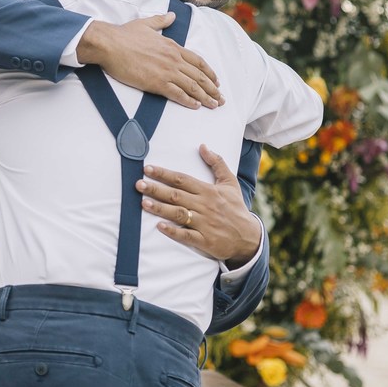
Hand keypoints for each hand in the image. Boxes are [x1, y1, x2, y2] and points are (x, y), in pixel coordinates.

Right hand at [79, 16, 222, 109]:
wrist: (110, 44)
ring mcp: (166, 71)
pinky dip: (188, 101)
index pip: (198, 61)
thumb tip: (171, 15)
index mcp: (172, 46)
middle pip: (199, 76)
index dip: (209, 72)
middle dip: (212, 89)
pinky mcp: (156, 83)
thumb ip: (161, 21)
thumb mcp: (146, 24)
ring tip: (214, 105)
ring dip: (205, 97)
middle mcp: (173, 59)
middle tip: (220, 99)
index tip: (216, 81)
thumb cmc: (124, 34)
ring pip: (192, 86)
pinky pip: (177, 93)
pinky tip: (195, 106)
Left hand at [135, 144, 260, 266]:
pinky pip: (187, 236)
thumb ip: (217, 163)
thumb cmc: (235, 208)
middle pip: (176, 195)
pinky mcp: (205, 240)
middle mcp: (205, 206)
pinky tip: (160, 227)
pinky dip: (173, 231)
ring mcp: (204, 223)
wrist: (249, 237)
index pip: (182, 179)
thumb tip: (203, 146)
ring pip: (178, 214)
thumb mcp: (230, 183)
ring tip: (143, 203)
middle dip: (156, 189)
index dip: (164, 174)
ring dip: (160, 208)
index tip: (148, 169)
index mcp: (209, 191)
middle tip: (138, 184)